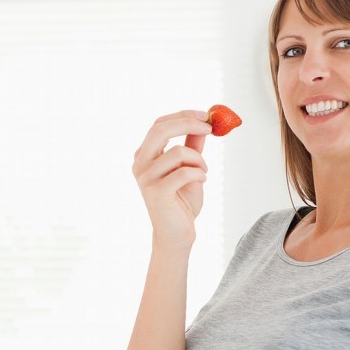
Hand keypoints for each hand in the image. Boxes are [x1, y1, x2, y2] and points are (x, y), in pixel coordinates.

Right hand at [131, 111, 211, 251]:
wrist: (176, 234)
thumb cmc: (181, 202)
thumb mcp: (190, 168)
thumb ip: (192, 146)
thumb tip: (203, 124)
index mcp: (144, 155)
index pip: (159, 124)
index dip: (183, 116)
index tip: (205, 116)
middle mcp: (140, 164)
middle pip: (161, 130)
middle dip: (188, 123)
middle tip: (209, 127)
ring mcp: (146, 178)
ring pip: (178, 152)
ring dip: (199, 160)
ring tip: (202, 172)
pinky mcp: (156, 192)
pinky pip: (184, 172)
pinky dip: (199, 174)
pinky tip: (201, 181)